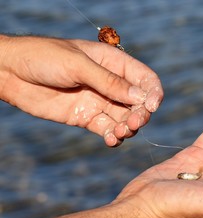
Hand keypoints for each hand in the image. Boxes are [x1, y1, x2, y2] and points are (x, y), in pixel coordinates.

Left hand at [0, 35, 162, 145]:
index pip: (144, 78)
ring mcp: (100, 101)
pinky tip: (110, 140)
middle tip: (133, 123)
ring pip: (125, 118)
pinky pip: (107, 129)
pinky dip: (113, 137)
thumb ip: (109, 82)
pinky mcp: (87, 117)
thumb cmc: (44, 57)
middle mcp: (110, 84)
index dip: (153, 92)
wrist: (12, 72)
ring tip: (120, 132)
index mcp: (113, 63)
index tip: (152, 106)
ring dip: (128, 128)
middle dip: (140, 114)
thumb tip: (139, 97)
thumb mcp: (78, 64)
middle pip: (138, 102)